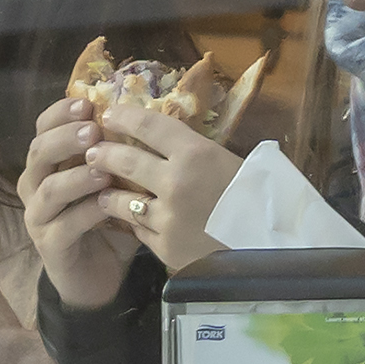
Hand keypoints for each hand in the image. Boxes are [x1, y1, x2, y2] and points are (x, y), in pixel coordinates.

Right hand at [19, 92, 143, 311]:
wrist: (98, 277)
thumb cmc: (106, 224)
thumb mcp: (114, 184)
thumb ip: (117, 156)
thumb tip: (143, 119)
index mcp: (47, 165)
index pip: (43, 129)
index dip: (60, 113)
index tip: (86, 104)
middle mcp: (34, 186)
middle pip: (39, 152)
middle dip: (65, 138)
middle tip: (93, 131)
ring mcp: (38, 217)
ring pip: (49, 188)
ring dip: (77, 176)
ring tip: (103, 168)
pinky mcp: (49, 245)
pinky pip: (65, 224)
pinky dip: (86, 212)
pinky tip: (106, 204)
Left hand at [88, 95, 246, 275]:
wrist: (272, 248)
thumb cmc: (257, 198)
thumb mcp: (230, 161)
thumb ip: (195, 150)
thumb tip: (164, 137)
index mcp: (196, 153)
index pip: (147, 125)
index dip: (122, 116)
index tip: (109, 115)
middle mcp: (176, 182)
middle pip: (124, 160)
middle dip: (103, 154)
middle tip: (92, 152)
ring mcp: (168, 217)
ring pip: (122, 200)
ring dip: (108, 192)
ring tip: (102, 188)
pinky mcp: (166, 247)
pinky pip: (139, 230)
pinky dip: (133, 222)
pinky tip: (128, 218)